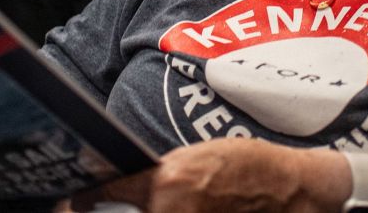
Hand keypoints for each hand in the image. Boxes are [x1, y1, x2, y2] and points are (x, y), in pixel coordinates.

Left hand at [67, 138, 329, 212]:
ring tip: (144, 208)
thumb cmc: (244, 166)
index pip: (108, 194)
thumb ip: (158, 178)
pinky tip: (170, 211)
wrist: (289, 190)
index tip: (78, 200)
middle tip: (103, 209)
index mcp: (166, 182)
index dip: (87, 199)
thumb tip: (122, 191)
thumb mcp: (194, 160)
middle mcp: (170, 210)